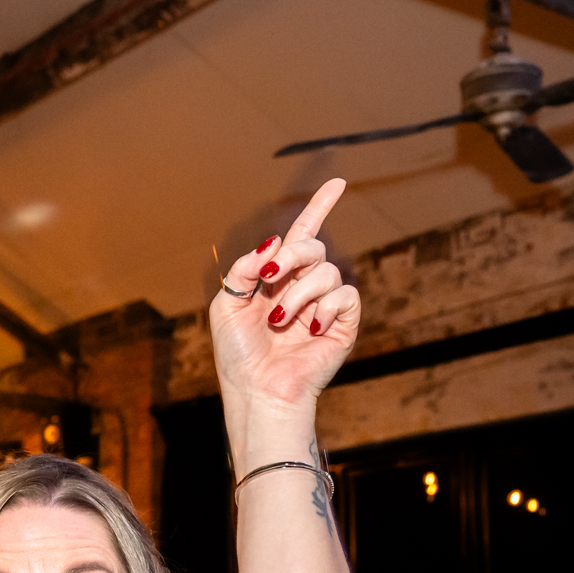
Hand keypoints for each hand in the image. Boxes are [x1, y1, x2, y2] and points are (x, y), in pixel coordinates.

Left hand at [209, 178, 358, 444]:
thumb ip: (246, 267)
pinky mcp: (343, 324)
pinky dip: (323, 308)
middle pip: (313, 247)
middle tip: (271, 275)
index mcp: (276, 279)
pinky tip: (308, 329)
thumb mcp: (227, 302)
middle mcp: (303, 287)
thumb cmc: (238, 354)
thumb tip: (275, 241)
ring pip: (326, 271)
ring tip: (280, 322)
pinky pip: (345, 295)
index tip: (338, 183)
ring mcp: (325, 306)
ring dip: (296, 295)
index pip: (301, 237)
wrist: (256, 389)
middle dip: (292, 255)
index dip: (319, 208)